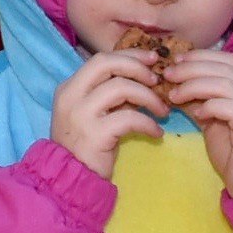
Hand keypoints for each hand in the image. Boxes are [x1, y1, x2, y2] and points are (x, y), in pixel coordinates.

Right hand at [50, 50, 168, 177]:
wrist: (71, 177)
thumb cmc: (84, 144)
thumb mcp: (89, 113)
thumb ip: (106, 96)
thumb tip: (139, 81)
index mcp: (70, 87)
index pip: (101, 59)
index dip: (128, 55)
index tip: (151, 59)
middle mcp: (72, 95)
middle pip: (107, 64)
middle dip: (137, 67)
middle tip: (157, 80)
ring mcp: (81, 113)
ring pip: (121, 88)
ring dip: (149, 97)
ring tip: (163, 111)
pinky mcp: (95, 134)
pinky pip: (130, 119)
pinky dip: (148, 123)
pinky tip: (157, 133)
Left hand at [166, 48, 232, 195]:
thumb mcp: (212, 117)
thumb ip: (200, 96)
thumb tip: (173, 77)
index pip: (229, 59)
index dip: (201, 56)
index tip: (176, 61)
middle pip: (225, 68)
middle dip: (191, 68)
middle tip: (168, 75)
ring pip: (225, 84)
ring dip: (194, 85)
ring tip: (175, 95)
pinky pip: (230, 106)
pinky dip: (209, 105)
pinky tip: (197, 114)